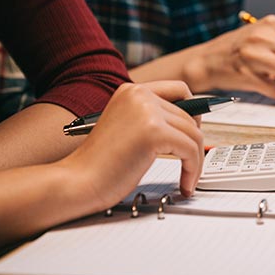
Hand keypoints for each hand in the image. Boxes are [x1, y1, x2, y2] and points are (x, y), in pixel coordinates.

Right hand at [59, 81, 203, 212]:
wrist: (78, 181)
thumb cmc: (99, 165)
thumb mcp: (128, 129)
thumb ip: (152, 120)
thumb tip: (190, 124)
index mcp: (131, 91)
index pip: (179, 90)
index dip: (194, 112)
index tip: (196, 133)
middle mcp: (139, 94)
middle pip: (190, 116)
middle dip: (195, 143)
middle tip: (192, 165)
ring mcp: (146, 111)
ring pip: (194, 134)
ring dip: (196, 161)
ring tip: (187, 179)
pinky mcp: (154, 132)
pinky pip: (191, 150)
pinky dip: (193, 170)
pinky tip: (185, 184)